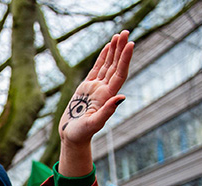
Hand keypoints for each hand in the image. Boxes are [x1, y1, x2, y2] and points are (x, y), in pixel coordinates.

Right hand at [58, 31, 133, 150]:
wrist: (71, 137)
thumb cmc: (80, 133)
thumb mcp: (93, 123)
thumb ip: (107, 111)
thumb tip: (122, 97)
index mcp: (107, 97)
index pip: (119, 74)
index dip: (125, 59)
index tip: (131, 44)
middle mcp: (104, 90)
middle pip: (115, 66)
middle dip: (121, 49)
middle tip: (126, 32)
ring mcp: (96, 88)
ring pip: (107, 65)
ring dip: (114, 50)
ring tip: (119, 35)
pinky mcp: (87, 87)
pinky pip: (97, 69)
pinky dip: (103, 57)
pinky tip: (108, 47)